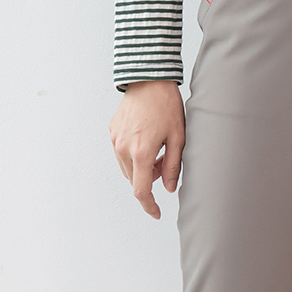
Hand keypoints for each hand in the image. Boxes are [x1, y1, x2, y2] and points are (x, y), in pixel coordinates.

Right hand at [109, 80, 185, 218]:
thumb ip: (173, 166)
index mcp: (141, 153)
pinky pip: (122, 154)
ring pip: (127, 168)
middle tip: (165, 162)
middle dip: (150, 179)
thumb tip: (168, 188)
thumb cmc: (166, 105)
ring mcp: (115, 140)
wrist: (148, 79)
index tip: (156, 213)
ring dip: (142, 168)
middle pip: (135, 179)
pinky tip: (147, 140)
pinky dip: (134, 155)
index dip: (149, 206)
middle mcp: (124, 149)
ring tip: (157, 149)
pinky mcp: (112, 132)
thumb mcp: (178, 138)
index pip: (141, 191)